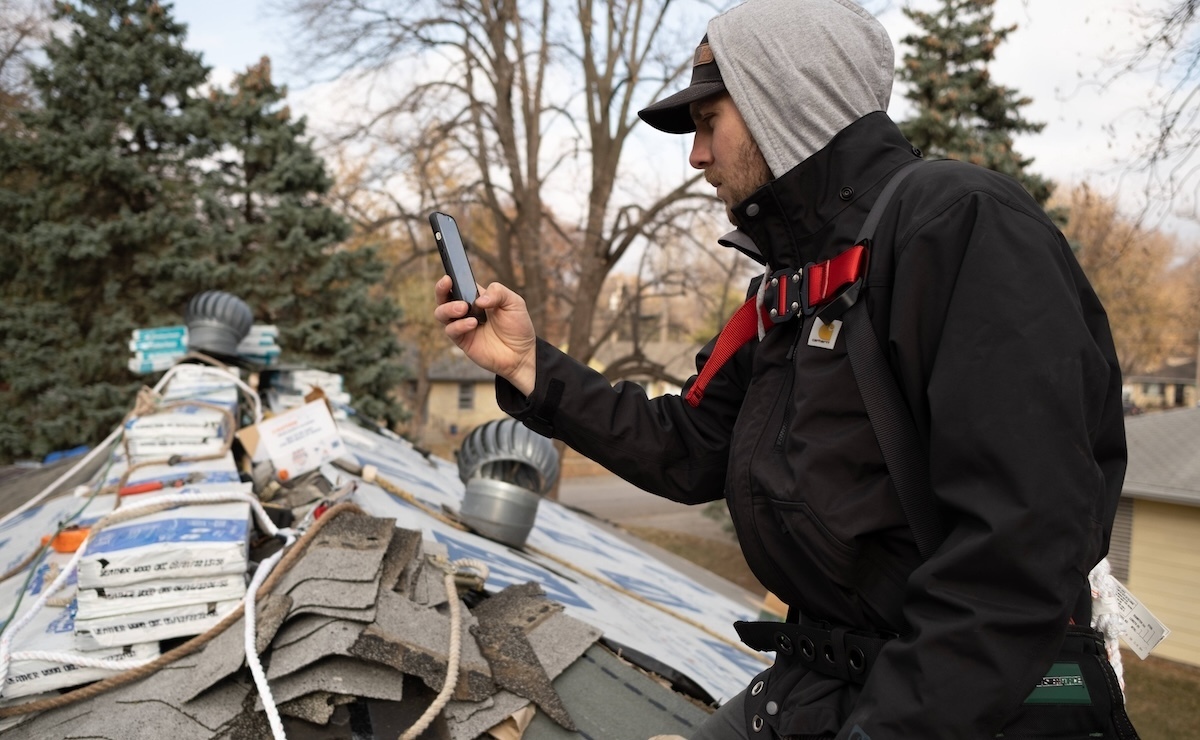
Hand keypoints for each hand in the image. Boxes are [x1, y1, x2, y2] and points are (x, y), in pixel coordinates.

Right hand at [434, 276, 536, 395]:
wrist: (521, 353)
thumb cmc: (518, 326)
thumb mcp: (514, 302)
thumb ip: (498, 293)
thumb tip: (479, 300)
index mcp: (477, 297)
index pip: (459, 285)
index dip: (452, 280)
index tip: (450, 276)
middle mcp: (467, 310)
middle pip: (443, 297)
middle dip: (441, 290)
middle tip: (447, 284)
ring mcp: (463, 326)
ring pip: (441, 313)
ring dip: (448, 308)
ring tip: (463, 308)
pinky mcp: (462, 341)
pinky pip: (451, 330)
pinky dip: (459, 325)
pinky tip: (473, 323)